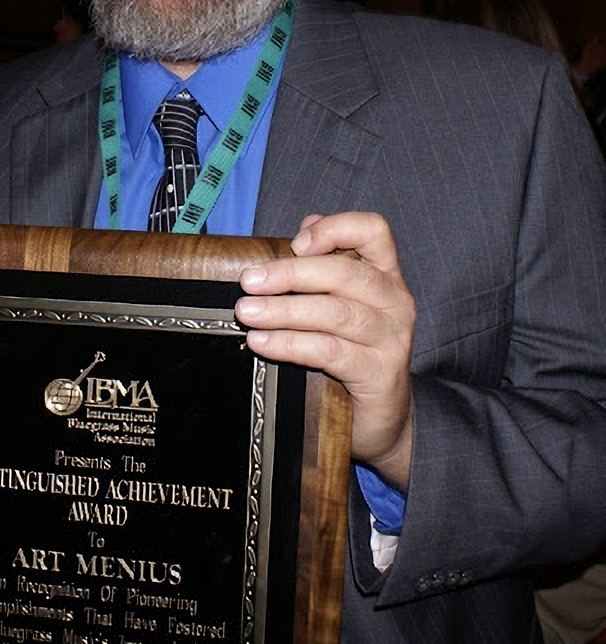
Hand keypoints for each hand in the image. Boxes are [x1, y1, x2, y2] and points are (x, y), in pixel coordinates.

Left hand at [236, 212, 415, 488]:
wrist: (383, 418)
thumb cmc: (353, 350)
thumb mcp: (341, 303)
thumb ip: (325, 264)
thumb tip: (306, 226)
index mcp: (385, 274)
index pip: (373, 231)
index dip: (335, 229)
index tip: (296, 243)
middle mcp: (395, 300)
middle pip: (346, 273)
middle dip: (291, 273)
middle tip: (249, 281)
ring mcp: (391, 338)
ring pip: (335, 313)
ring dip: (284, 310)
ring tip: (247, 312)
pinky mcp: (379, 373)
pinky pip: (330, 352)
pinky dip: (291, 344)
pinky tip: (262, 343)